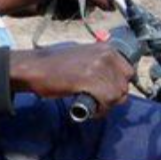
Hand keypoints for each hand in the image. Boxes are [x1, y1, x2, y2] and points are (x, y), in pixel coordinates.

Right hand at [10, 44, 132, 113]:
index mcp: (106, 48)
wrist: (32, 68)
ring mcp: (98, 67)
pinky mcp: (90, 80)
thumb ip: (98, 62)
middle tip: (99, 102)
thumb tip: (109, 78)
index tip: (107, 92)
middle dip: (113, 96)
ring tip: (94, 108)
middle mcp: (106, 55)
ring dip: (107, 105)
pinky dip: (100, 110)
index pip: (127, 71)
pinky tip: (90, 111)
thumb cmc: (51, 64)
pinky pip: (106, 100)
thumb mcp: (81, 56)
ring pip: (116, 94)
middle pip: (124, 84)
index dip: (117, 85)